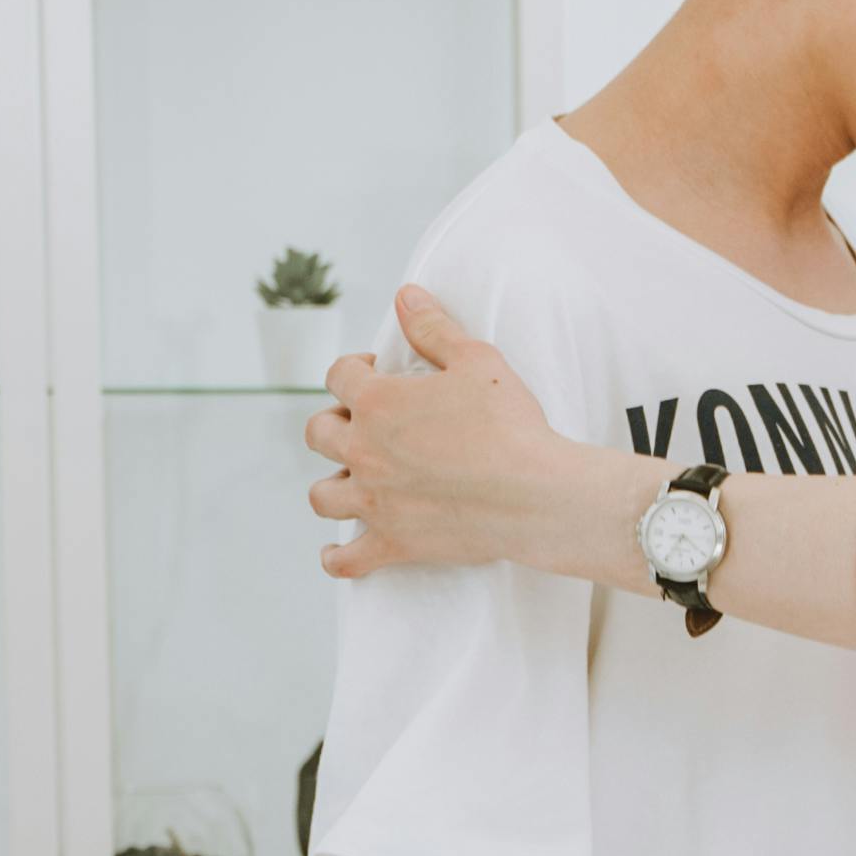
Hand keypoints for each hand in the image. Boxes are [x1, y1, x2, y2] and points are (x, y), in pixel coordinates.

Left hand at [309, 290, 614, 579]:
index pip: (338, 376)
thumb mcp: (476, 360)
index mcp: (378, 403)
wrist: (536, 493)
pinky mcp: (394, 543)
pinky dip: (336, 558)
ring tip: (353, 479)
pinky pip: (346, 560)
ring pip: (322, 496)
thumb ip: (433, 327)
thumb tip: (405, 296)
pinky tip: (334, 553)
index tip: (375, 374)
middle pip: (319, 434)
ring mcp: (375, 502)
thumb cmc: (511, 425)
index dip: (355, 370)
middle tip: (364, 425)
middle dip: (336, 424)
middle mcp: (365, 452)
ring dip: (332, 484)